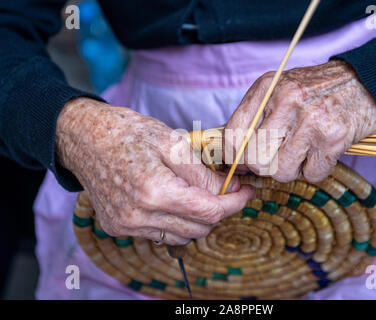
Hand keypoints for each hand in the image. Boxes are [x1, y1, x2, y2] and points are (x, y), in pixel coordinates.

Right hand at [56, 98, 253, 244]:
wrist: (84, 137)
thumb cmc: (127, 132)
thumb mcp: (172, 142)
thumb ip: (202, 172)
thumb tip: (228, 188)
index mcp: (155, 191)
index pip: (210, 211)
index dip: (234, 203)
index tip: (246, 191)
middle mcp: (139, 216)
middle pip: (198, 228)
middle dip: (218, 210)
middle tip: (223, 189)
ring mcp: (126, 225)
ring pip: (180, 237)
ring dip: (197, 220)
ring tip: (197, 194)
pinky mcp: (117, 227)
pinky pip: (158, 235)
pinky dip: (174, 222)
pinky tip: (173, 201)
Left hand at [225, 60, 375, 182]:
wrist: (366, 82)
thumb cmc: (317, 91)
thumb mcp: (281, 89)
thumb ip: (257, 115)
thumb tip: (234, 155)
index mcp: (267, 88)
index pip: (232, 133)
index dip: (233, 156)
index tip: (242, 162)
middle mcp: (286, 102)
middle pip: (255, 160)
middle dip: (264, 167)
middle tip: (277, 157)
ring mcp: (310, 120)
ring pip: (281, 172)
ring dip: (291, 170)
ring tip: (303, 152)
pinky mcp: (333, 138)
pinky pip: (311, 175)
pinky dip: (316, 170)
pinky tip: (321, 152)